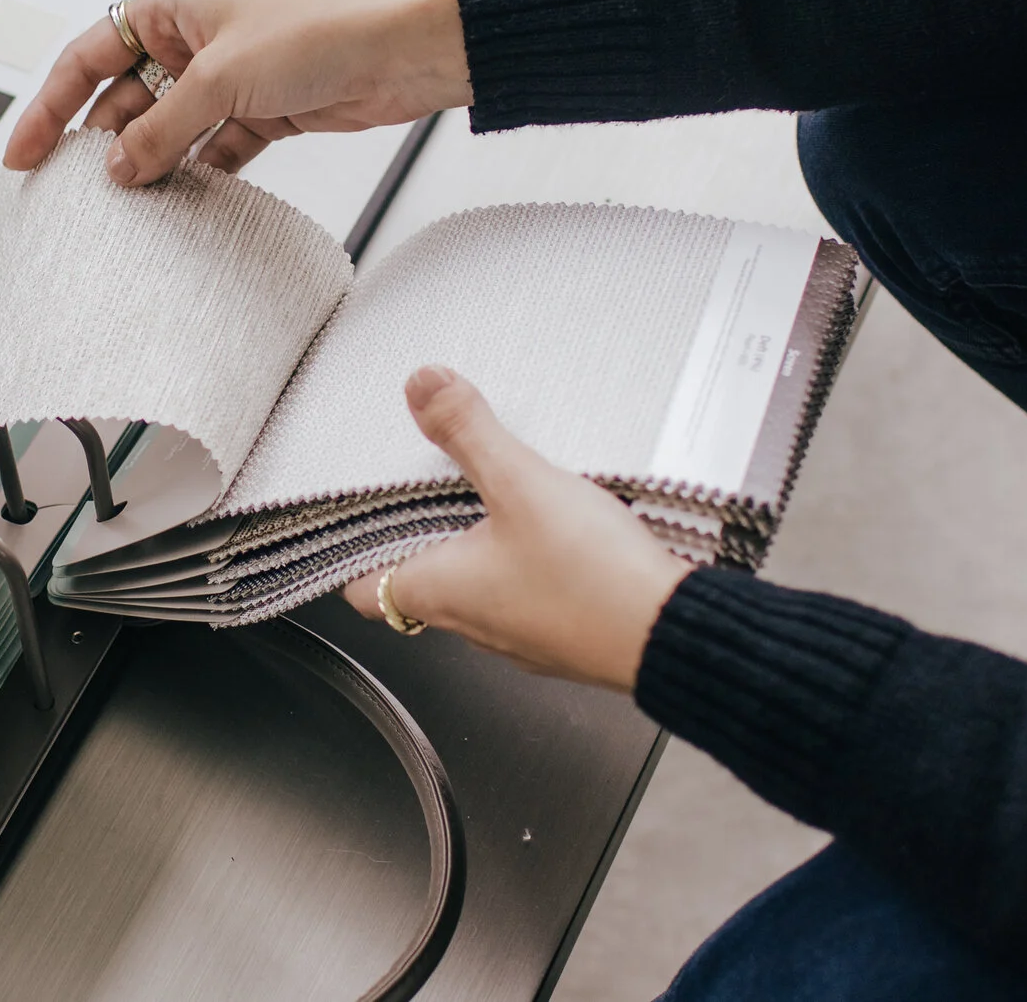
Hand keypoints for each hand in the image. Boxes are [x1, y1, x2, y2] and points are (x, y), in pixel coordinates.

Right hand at [1, 0, 472, 185]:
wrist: (407, 48)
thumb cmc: (324, 27)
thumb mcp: (222, 79)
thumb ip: (163, 128)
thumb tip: (120, 167)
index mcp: (173, 4)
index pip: (88, 57)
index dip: (49, 106)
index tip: (24, 153)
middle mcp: (195, 38)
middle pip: (123, 98)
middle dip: (101, 143)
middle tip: (70, 192)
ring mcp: (228, 77)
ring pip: (168, 128)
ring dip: (151, 163)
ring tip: (124, 206)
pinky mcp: (263, 110)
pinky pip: (212, 149)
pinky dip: (198, 174)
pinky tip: (182, 202)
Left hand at [345, 368, 693, 691]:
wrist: (675, 637)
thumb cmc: (594, 580)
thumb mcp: (521, 484)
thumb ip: (467, 432)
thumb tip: (422, 388)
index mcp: (441, 593)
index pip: (364, 593)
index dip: (351, 560)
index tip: (350, 526)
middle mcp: (473, 624)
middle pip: (418, 587)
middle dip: (417, 540)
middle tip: (419, 494)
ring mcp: (521, 638)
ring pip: (476, 594)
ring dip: (474, 552)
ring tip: (488, 502)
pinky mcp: (565, 635)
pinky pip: (528, 600)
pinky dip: (525, 567)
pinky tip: (553, 536)